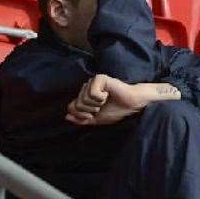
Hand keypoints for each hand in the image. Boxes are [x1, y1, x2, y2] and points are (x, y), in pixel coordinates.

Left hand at [65, 75, 180, 125]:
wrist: (132, 105)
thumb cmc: (116, 110)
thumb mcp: (96, 119)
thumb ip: (81, 120)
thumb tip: (66, 116)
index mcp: (84, 96)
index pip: (71, 107)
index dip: (82, 115)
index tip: (95, 114)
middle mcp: (86, 88)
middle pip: (77, 104)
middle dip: (90, 110)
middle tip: (102, 107)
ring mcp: (92, 82)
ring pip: (84, 99)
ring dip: (97, 104)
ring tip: (106, 100)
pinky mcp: (99, 78)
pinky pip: (92, 93)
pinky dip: (101, 98)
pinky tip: (108, 94)